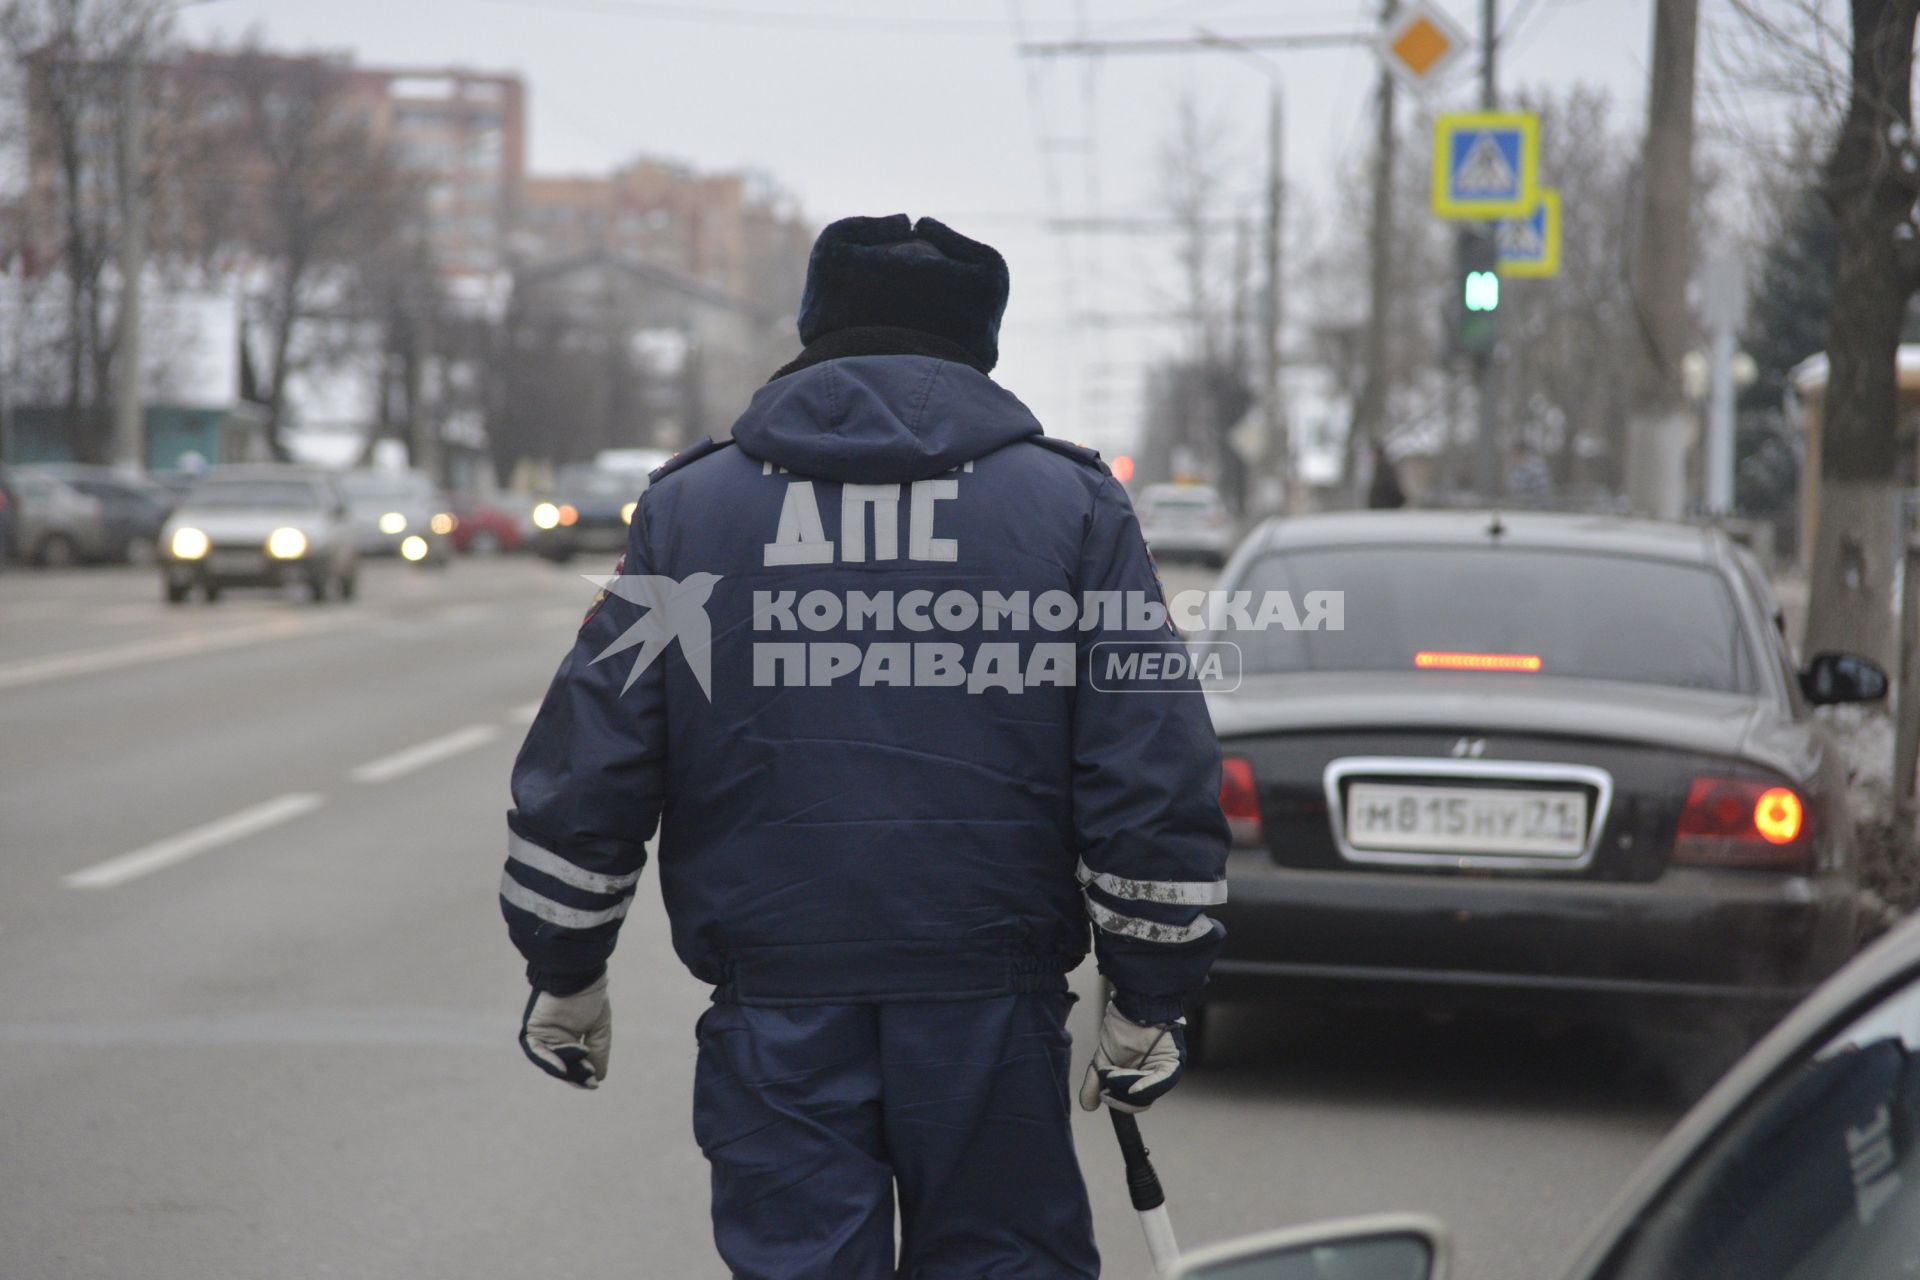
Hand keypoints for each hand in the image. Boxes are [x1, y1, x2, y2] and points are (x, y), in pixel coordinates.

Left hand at [519, 972, 610, 1089]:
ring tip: (583, 1072)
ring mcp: (544, 1034)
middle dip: (576, 1075)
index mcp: (572, 1035)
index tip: (594, 1084)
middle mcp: (557, 1037)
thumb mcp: (599, 1028)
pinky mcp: (534, 1030)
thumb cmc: (590, 996)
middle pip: (564, 1065)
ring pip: (551, 1061)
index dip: (584, 1074)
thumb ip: (598, 1051)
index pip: (575, 1062)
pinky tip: (563, 1068)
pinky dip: (549, 1061)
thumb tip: (598, 1078)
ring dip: (566, 1070)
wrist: (579, 976)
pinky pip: (537, 1052)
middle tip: (589, 1082)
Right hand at [1079, 998, 1185, 1112]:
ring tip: (1112, 1073)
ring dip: (1125, 1087)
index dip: (1116, 1101)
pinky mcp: (1171, 1062)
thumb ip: (1095, 1082)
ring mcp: (1163, 1070)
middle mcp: (1153, 1076)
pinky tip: (1133, 1090)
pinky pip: (1162, 1081)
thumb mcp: (1102, 1060)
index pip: (1131, 1101)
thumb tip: (1088, 1106)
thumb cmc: (1120, 1028)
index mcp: (1139, 1077)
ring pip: (1147, 1093)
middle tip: (1106, 1088)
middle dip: (1119, 1096)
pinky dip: (1146, 1087)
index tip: (1103, 1095)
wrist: (1130, 1006)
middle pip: (1139, 1101)